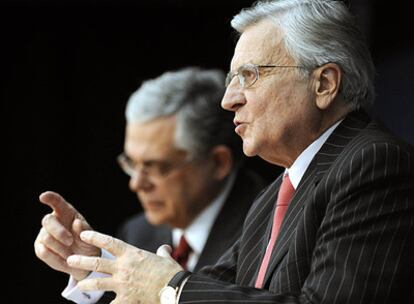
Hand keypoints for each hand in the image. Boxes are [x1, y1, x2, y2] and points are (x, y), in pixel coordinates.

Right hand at [34, 191, 99, 280]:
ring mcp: (44, 233)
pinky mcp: (39, 247)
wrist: (84, 260)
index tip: (43, 197)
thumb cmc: (88, 243)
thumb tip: (76, 222)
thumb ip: (84, 230)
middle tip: (70, 241)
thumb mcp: (91, 236)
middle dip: (58, 231)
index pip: (57, 202)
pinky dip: (55, 257)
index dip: (50, 198)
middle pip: (48, 220)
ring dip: (60, 248)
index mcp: (67, 212)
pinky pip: (43, 252)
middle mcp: (54, 220)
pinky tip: (65, 259)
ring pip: (46, 238)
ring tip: (72, 253)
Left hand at [67, 230, 182, 303]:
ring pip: (98, 283)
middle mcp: (124, 267)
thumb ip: (162, 252)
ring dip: (86, 284)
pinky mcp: (126, 299)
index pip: (109, 243)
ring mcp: (122, 284)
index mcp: (132, 254)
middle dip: (81, 261)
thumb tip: (164, 249)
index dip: (95, 238)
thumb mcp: (166, 258)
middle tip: (70, 260)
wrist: (173, 288)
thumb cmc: (171, 272)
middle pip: (97, 263)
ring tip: (79, 284)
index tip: (84, 235)